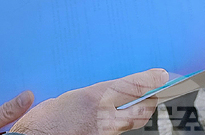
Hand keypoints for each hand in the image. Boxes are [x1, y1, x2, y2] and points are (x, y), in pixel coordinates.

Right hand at [10, 69, 168, 134]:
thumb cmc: (41, 120)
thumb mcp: (68, 96)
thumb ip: (94, 93)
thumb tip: (110, 90)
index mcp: (95, 97)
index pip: (133, 86)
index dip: (150, 80)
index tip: (162, 75)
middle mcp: (104, 118)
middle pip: (141, 110)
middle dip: (151, 100)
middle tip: (156, 91)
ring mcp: (104, 134)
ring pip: (131, 123)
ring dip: (137, 113)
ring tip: (140, 104)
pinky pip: (117, 133)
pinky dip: (120, 125)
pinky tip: (115, 119)